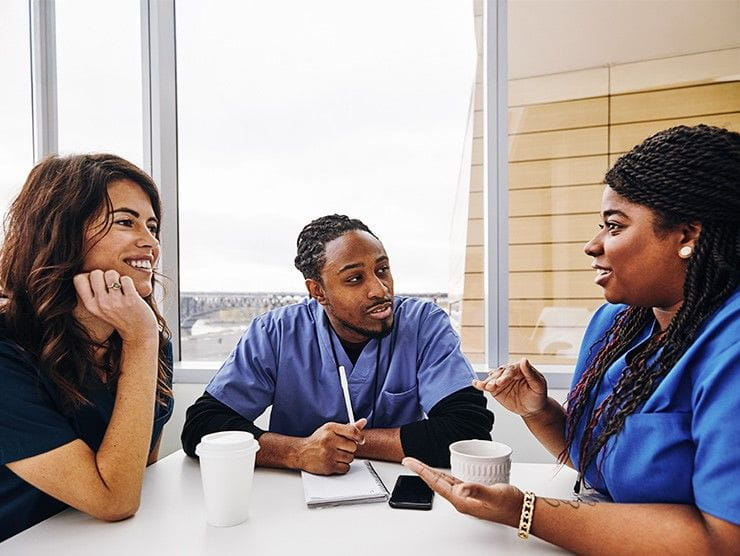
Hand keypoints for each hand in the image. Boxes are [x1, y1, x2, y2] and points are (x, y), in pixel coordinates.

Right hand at [73, 269, 157, 342]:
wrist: (138, 332)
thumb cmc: (120, 316)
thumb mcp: (100, 309)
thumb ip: (93, 294)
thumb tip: (90, 272)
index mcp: (91, 306)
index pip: (78, 279)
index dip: (90, 276)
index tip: (100, 283)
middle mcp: (101, 304)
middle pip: (95, 273)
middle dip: (105, 275)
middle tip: (113, 285)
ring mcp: (115, 302)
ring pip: (111, 273)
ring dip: (118, 278)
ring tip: (122, 289)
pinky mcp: (130, 300)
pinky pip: (125, 279)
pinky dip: (129, 282)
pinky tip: (131, 292)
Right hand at [297, 418, 366, 474]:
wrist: (301, 452)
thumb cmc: (318, 440)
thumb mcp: (331, 429)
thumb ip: (348, 427)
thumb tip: (363, 422)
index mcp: (330, 429)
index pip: (352, 431)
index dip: (359, 436)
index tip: (361, 440)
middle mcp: (329, 440)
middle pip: (353, 446)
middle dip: (349, 448)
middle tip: (341, 448)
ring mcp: (328, 454)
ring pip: (350, 458)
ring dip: (346, 458)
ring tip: (336, 454)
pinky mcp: (328, 466)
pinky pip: (346, 468)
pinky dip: (342, 466)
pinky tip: (335, 461)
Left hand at [402, 457, 523, 525]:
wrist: (522, 510)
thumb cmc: (510, 505)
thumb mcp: (494, 494)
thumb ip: (478, 490)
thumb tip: (462, 488)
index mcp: (462, 501)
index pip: (436, 483)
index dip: (421, 471)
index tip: (409, 462)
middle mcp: (462, 499)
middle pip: (435, 482)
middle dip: (421, 471)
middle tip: (408, 461)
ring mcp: (467, 496)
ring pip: (443, 482)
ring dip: (430, 473)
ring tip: (419, 465)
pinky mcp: (474, 492)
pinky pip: (454, 482)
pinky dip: (445, 475)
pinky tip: (444, 472)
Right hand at [473, 357, 546, 416]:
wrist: (533, 408)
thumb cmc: (538, 395)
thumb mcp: (538, 385)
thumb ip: (531, 373)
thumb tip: (524, 360)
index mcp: (520, 368)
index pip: (511, 369)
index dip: (506, 375)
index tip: (502, 382)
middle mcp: (509, 372)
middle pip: (499, 373)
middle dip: (495, 379)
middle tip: (493, 386)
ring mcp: (501, 380)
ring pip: (492, 378)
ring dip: (487, 382)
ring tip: (483, 386)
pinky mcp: (496, 388)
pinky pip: (487, 385)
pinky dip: (481, 384)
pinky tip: (475, 384)